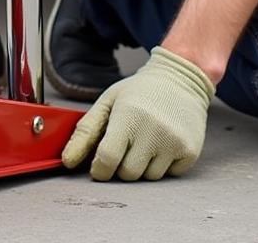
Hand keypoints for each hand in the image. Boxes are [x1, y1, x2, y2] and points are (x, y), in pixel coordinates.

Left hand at [61, 46, 213, 181]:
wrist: (181, 79)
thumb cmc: (139, 92)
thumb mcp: (109, 102)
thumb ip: (86, 131)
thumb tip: (68, 161)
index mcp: (128, 115)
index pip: (107, 159)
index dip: (99, 168)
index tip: (100, 164)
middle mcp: (153, 129)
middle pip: (128, 174)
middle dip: (122, 165)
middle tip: (127, 145)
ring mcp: (174, 141)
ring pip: (148, 178)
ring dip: (143, 165)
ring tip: (146, 140)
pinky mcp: (190, 151)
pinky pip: (169, 175)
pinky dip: (163, 164)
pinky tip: (163, 142)